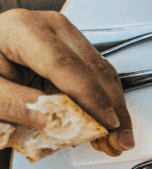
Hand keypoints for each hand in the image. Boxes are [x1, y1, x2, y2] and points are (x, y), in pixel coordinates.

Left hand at [0, 9, 133, 155]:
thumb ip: (17, 104)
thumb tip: (55, 122)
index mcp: (25, 30)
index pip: (65, 64)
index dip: (89, 97)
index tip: (105, 122)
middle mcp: (52, 29)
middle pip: (93, 70)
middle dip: (111, 109)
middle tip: (118, 139)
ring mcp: (67, 38)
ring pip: (102, 75)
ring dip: (112, 110)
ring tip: (115, 139)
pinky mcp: (73, 52)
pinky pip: (96, 79)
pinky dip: (102, 105)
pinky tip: (104, 125)